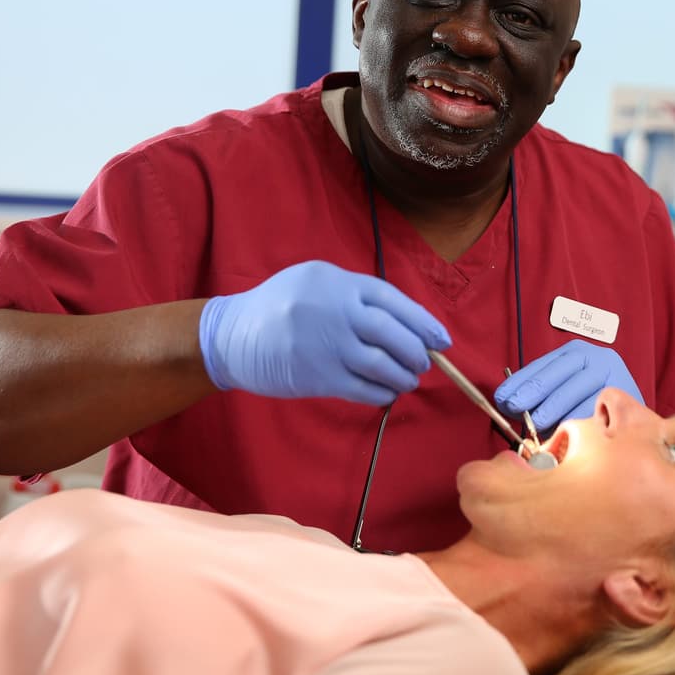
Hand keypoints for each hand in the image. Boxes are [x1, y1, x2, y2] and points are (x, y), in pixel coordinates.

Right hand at [198, 261, 450, 405]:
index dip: (422, 322)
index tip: (441, 339)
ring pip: (383, 365)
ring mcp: (328, 345)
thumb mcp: (316, 281)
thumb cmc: (280, 305)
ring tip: (408, 380)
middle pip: (394, 334)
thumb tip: (405, 324)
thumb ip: (354, 295)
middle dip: (416, 352)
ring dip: (403, 376)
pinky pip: (364, 389)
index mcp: (338, 282)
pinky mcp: (319, 377)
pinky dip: (383, 393)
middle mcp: (336, 311)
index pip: (393, 300)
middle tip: (423, 362)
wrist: (232, 335)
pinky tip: (388, 393)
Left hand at [494, 340, 643, 430]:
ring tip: (536, 424)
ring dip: (553, 410)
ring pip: (575, 391)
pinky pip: (595, 407)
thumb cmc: (591, 406)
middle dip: (532, 392)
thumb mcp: (565, 392)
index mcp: (575, 353)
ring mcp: (610, 373)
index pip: (541, 366)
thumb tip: (509, 407)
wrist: (635, 415)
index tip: (502, 398)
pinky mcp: (624, 392)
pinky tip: (565, 431)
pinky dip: (578, 420)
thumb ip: (540, 397)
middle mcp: (594, 357)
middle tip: (514, 408)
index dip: (519, 382)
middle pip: (557, 374)